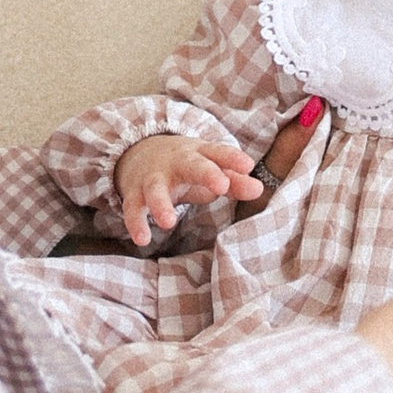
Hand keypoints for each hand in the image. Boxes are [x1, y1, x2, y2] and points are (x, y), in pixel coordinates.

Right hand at [114, 131, 265, 248]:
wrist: (140, 153)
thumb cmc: (186, 167)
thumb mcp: (210, 169)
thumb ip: (234, 181)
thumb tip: (259, 189)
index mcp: (199, 154)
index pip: (219, 153)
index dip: (233, 159)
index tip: (248, 166)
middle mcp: (177, 163)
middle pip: (192, 165)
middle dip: (206, 173)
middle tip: (221, 186)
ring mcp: (154, 178)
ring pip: (156, 189)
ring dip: (161, 205)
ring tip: (169, 223)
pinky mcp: (135, 194)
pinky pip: (133, 208)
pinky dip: (136, 223)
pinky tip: (142, 239)